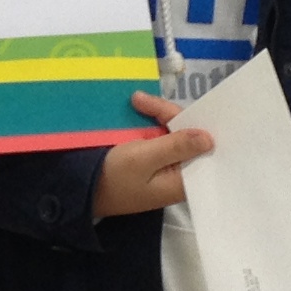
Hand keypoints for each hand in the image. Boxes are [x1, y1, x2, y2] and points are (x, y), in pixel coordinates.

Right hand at [91, 91, 211, 218]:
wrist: (81, 191)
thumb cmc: (113, 177)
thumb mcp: (143, 158)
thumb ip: (176, 146)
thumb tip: (209, 138)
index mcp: (184, 182)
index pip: (199, 146)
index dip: (193, 122)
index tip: (176, 101)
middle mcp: (180, 176)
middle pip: (187, 137)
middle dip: (169, 114)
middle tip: (140, 98)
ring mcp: (167, 169)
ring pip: (174, 134)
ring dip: (159, 116)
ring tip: (137, 100)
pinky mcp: (154, 163)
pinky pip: (162, 139)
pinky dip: (153, 123)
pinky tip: (141, 109)